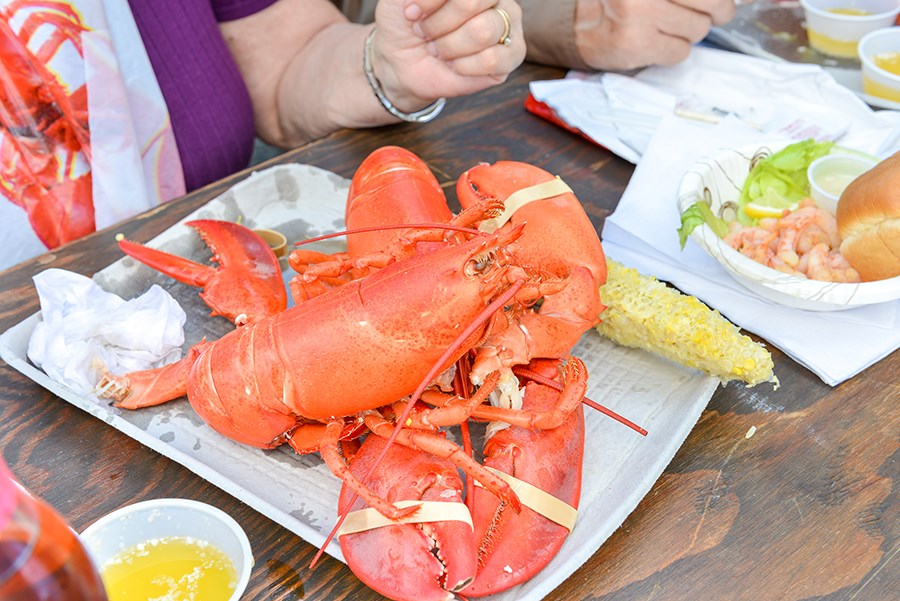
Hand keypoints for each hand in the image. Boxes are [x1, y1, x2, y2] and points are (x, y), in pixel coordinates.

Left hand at [370, 0, 525, 111]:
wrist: (402, 63)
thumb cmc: (406, 24)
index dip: (432, 1)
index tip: (410, 12)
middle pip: (473, 3)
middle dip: (439, 24)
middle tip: (426, 33)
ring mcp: (508, 26)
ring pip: (482, 32)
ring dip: (450, 46)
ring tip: (440, 49)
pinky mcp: (511, 57)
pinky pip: (492, 60)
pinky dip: (464, 66)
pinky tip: (456, 65)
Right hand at [574, 0, 736, 70]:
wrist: (575, 23)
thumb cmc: (618, 1)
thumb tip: (725, 3)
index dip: (718, 0)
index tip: (719, 4)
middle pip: (711, 2)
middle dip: (718, 10)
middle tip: (718, 14)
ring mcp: (642, 15)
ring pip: (697, 30)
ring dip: (689, 32)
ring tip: (669, 28)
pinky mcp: (637, 44)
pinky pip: (679, 52)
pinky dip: (673, 51)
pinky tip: (657, 44)